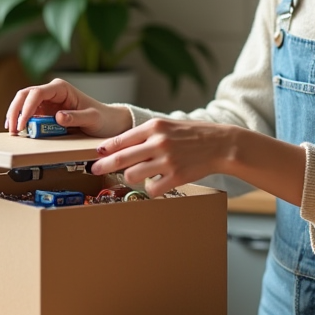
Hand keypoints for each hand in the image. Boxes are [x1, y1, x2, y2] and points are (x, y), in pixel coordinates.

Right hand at [5, 78, 132, 137]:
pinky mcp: (45, 113)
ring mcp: (47, 102)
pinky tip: (19, 131)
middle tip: (12, 129)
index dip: (27, 108)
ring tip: (14, 133)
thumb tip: (58, 117)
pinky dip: (22, 122)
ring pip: (23, 104)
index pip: (37, 93)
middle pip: (24, 95)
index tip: (23, 124)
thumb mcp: (92, 118)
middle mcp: (51, 92)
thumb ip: (76, 117)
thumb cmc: (102, 117)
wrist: (107, 122)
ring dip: (16, 117)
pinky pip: (28, 115)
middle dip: (15, 111)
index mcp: (61, 88)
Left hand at [88, 118, 232, 197]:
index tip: (96, 155)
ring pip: (132, 175)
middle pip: (120, 159)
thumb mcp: (168, 125)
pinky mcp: (176, 176)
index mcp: (154, 127)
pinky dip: (150, 189)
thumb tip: (118, 145)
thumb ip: (145, 134)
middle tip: (94, 171)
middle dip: (103, 166)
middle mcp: (158, 142)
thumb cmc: (192, 134)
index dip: (104, 150)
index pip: (121, 140)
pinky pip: (152, 189)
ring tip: (135, 176)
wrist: (221, 144)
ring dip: (130, 178)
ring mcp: (167, 160)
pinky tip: (155, 184)